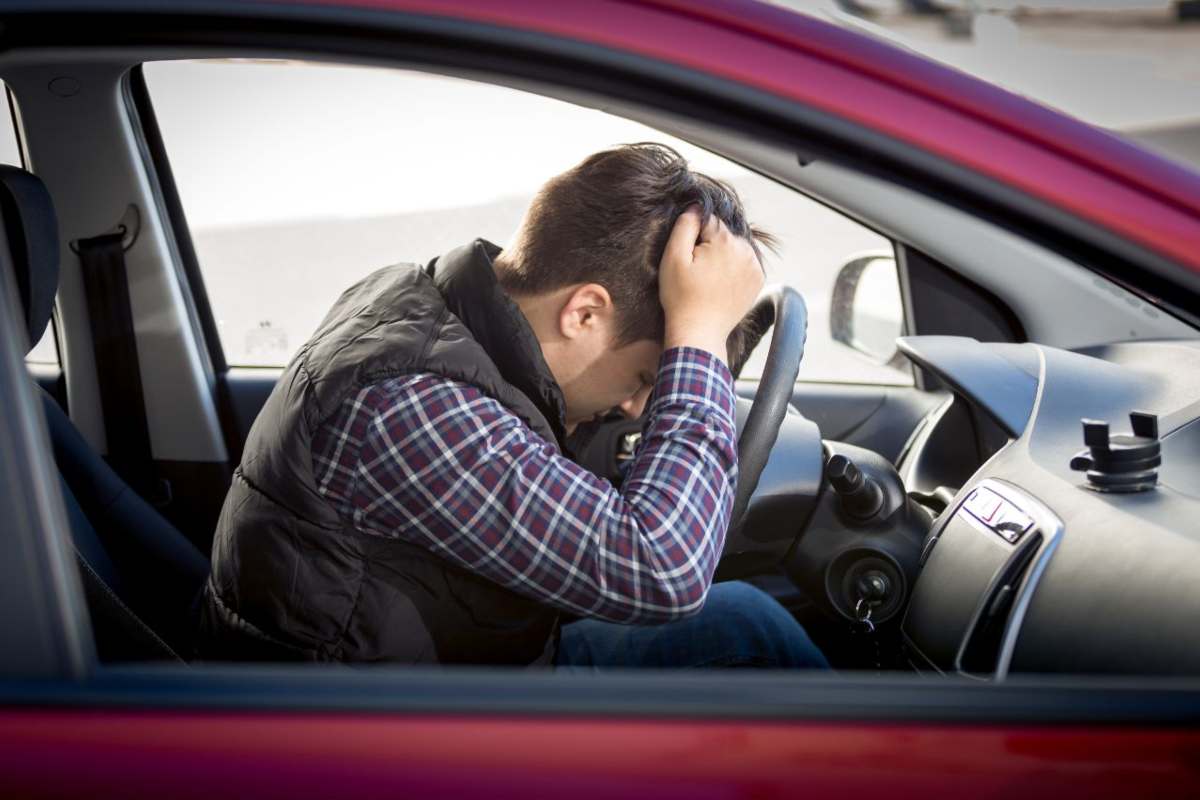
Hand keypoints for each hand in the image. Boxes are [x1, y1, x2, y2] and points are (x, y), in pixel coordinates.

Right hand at [658, 207, 764, 361]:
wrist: (699, 332)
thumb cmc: (681, 298)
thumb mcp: (673, 258)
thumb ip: (685, 226)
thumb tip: (696, 207)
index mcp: (725, 240)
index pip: (707, 220)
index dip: (692, 236)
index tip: (688, 258)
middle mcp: (745, 250)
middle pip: (723, 233)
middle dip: (709, 245)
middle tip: (696, 271)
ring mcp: (754, 266)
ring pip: (734, 247)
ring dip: (722, 255)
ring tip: (708, 279)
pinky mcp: (757, 280)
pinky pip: (743, 262)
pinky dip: (733, 268)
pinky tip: (720, 284)